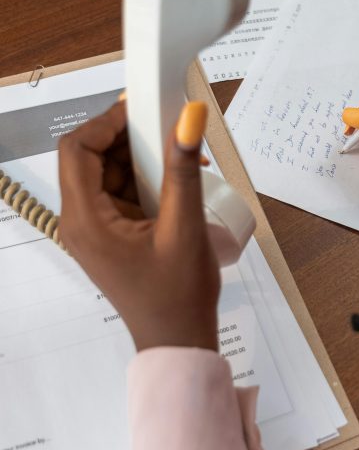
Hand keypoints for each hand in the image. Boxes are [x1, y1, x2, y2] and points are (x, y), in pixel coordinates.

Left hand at [58, 100, 219, 351]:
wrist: (178, 341)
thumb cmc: (178, 296)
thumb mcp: (185, 227)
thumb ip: (184, 170)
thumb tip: (189, 118)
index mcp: (85, 221)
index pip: (77, 150)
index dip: (106, 122)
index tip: (142, 108)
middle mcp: (80, 223)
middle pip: (90, 158)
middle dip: (128, 137)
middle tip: (167, 129)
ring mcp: (94, 230)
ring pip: (107, 173)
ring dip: (141, 157)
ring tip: (181, 158)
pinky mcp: (110, 235)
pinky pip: (119, 192)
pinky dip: (144, 179)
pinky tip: (176, 180)